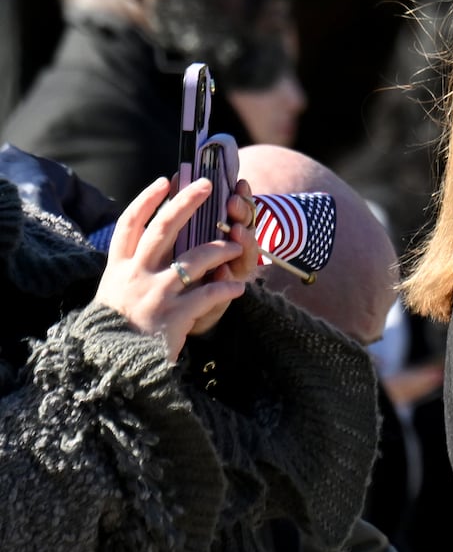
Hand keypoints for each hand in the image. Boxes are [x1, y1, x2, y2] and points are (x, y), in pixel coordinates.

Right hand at [92, 177, 249, 362]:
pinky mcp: (174, 317)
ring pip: (194, 259)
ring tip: (238, 244)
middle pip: (163, 229)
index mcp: (118, 269)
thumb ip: (132, 268)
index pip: (129, 225)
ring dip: (221, 248)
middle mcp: (135, 277)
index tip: (165, 181)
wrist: (113, 371)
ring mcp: (155, 295)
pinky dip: (228, 289)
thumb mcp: (115, 294)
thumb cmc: (119, 329)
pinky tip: (239, 289)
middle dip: (186, 202)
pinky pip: (210, 295)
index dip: (146, 200)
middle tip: (206, 183)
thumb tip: (155, 236)